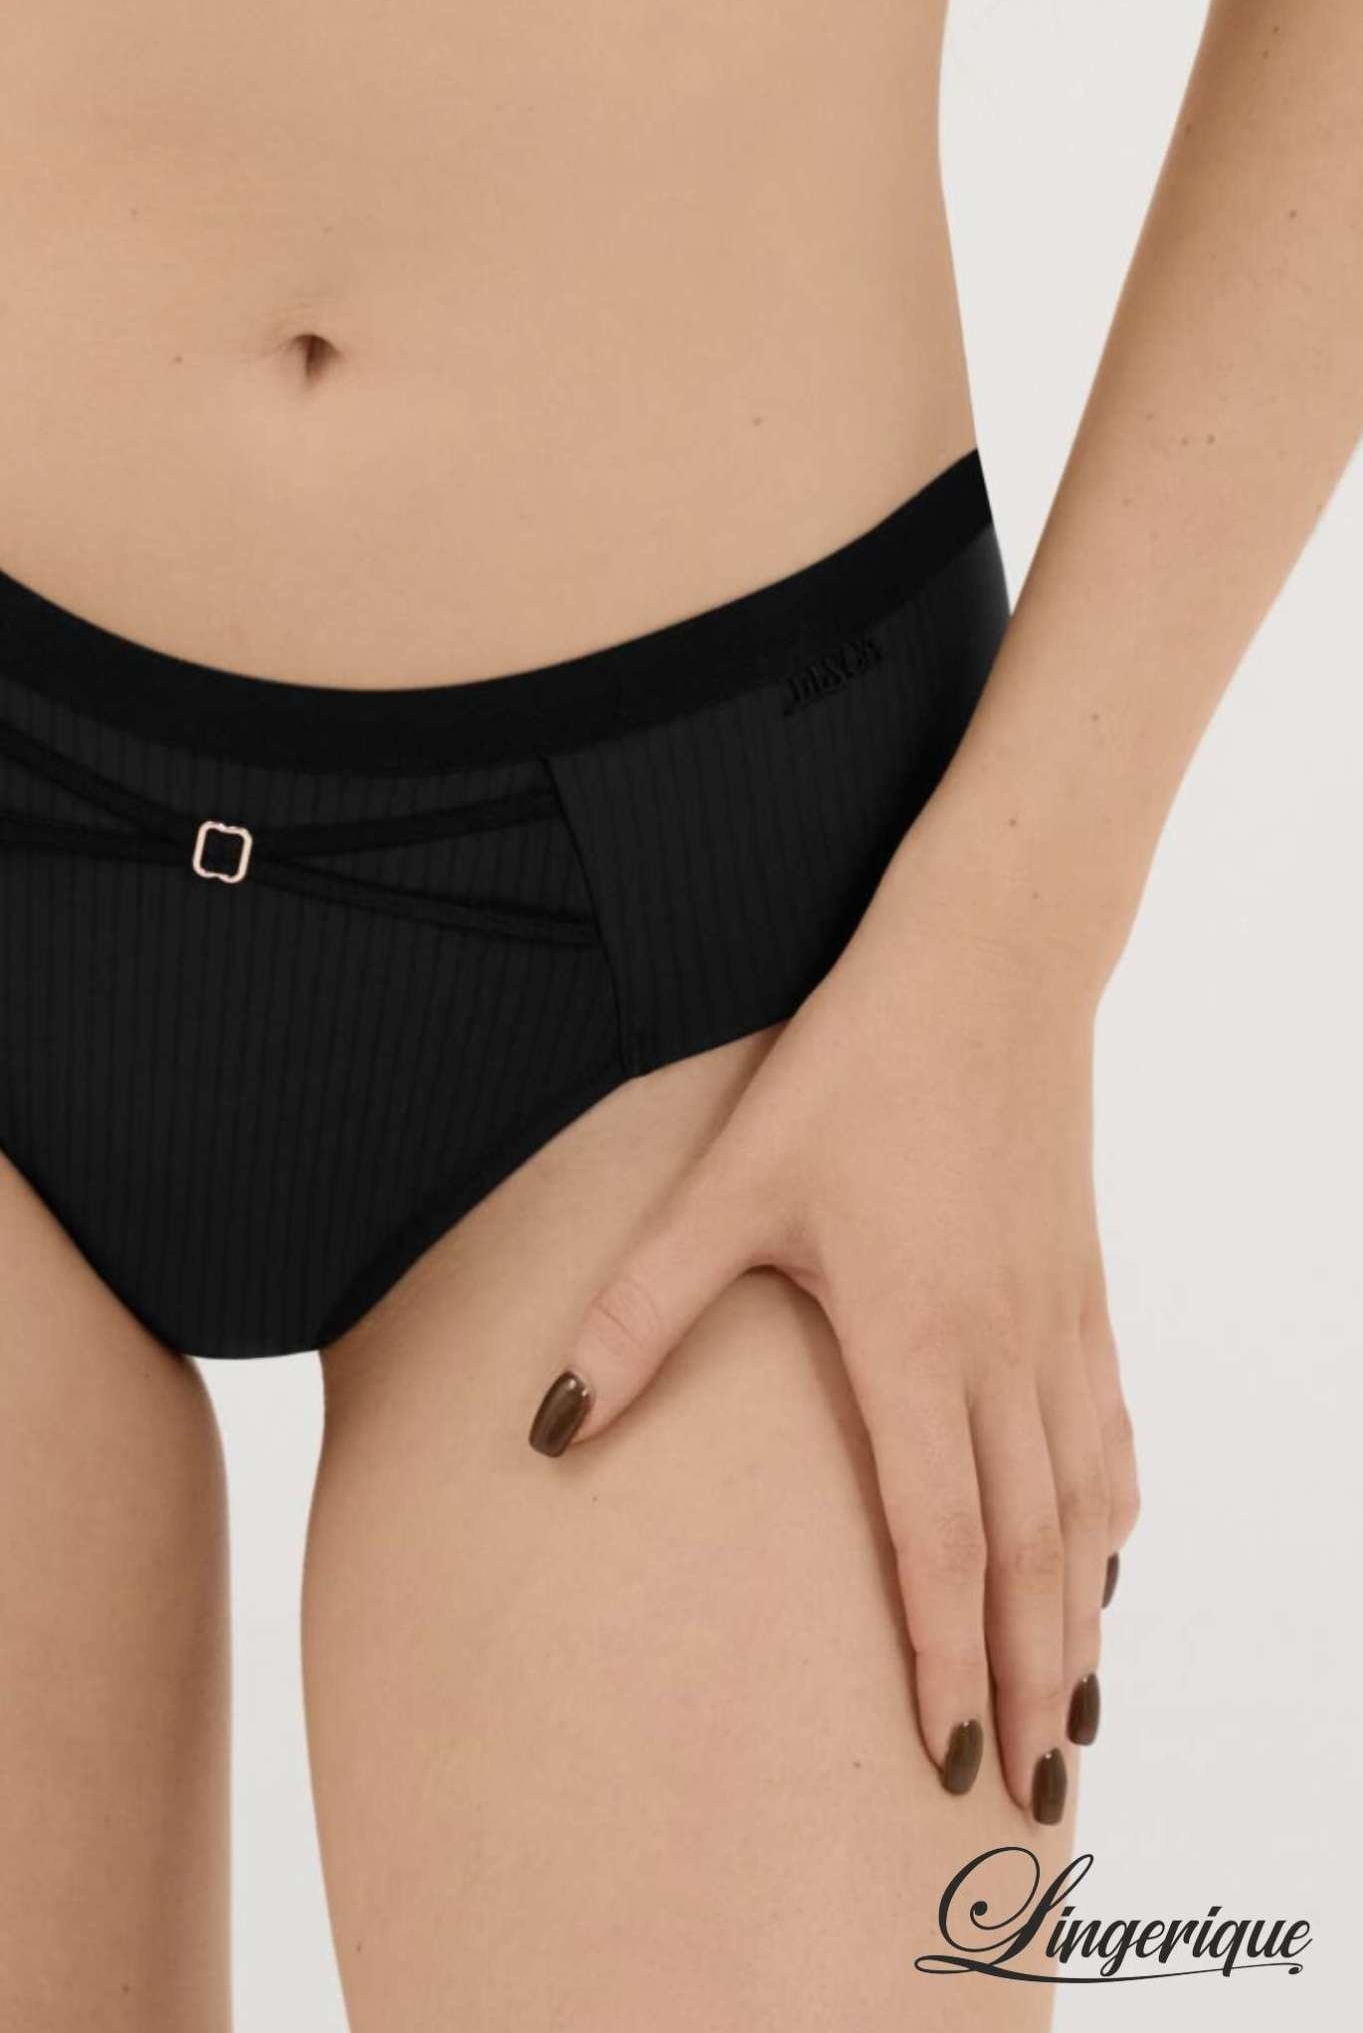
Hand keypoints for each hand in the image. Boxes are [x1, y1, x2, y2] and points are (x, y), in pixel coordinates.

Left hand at [526, 850, 1139, 1822]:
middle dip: (1031, 1682)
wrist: (989, 961)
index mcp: (916, 1343)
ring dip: (1081, 1620)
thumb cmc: (856, 1065)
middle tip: (1035, 1793)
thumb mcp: (731, 1184)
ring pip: (1080, 1506)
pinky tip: (1110, 1552)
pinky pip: (1107, 1427)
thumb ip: (642, 1311)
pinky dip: (1111, 1512)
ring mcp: (1055, 1320)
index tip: (947, 1758)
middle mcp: (1003, 1353)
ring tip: (1082, 1713)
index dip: (943, 1658)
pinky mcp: (1078, 1281)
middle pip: (1027, 1555)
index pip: (936, 1541)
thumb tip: (548, 1425)